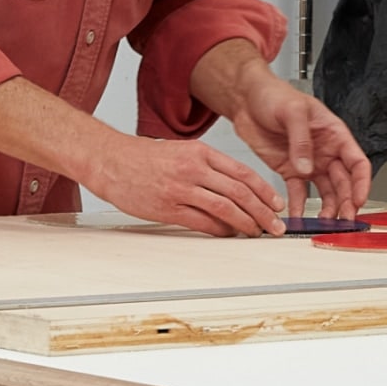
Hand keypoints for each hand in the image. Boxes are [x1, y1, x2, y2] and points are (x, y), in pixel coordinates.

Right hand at [85, 134, 287, 236]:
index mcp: (199, 152)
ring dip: (246, 223)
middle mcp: (193, 168)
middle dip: (263, 211)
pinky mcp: (167, 207)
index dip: (264, 190)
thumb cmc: (143, 157)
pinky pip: (202, 222)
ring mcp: (180, 189)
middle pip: (239, 191)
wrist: (110, 160)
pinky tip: (229, 234)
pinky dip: (220, 230)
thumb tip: (235, 188)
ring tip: (257, 232)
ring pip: (224, 207)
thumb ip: (208, 167)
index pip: (242, 172)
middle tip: (276, 224)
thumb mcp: (181, 151)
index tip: (276, 203)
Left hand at [220, 71, 372, 220]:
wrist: (246, 99)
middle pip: (344, 182)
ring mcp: (308, 163)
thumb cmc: (273, 95)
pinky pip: (298, 193)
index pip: (357, 162)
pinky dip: (299, 207)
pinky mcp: (289, 171)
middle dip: (346, 202)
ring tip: (324, 225)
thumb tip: (307, 167)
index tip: (358, 201)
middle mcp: (325, 151)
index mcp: (334, 134)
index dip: (361, 183)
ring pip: (325, 192)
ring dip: (327, 209)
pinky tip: (298, 219)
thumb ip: (301, 139)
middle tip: (343, 220)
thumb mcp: (292, 111)